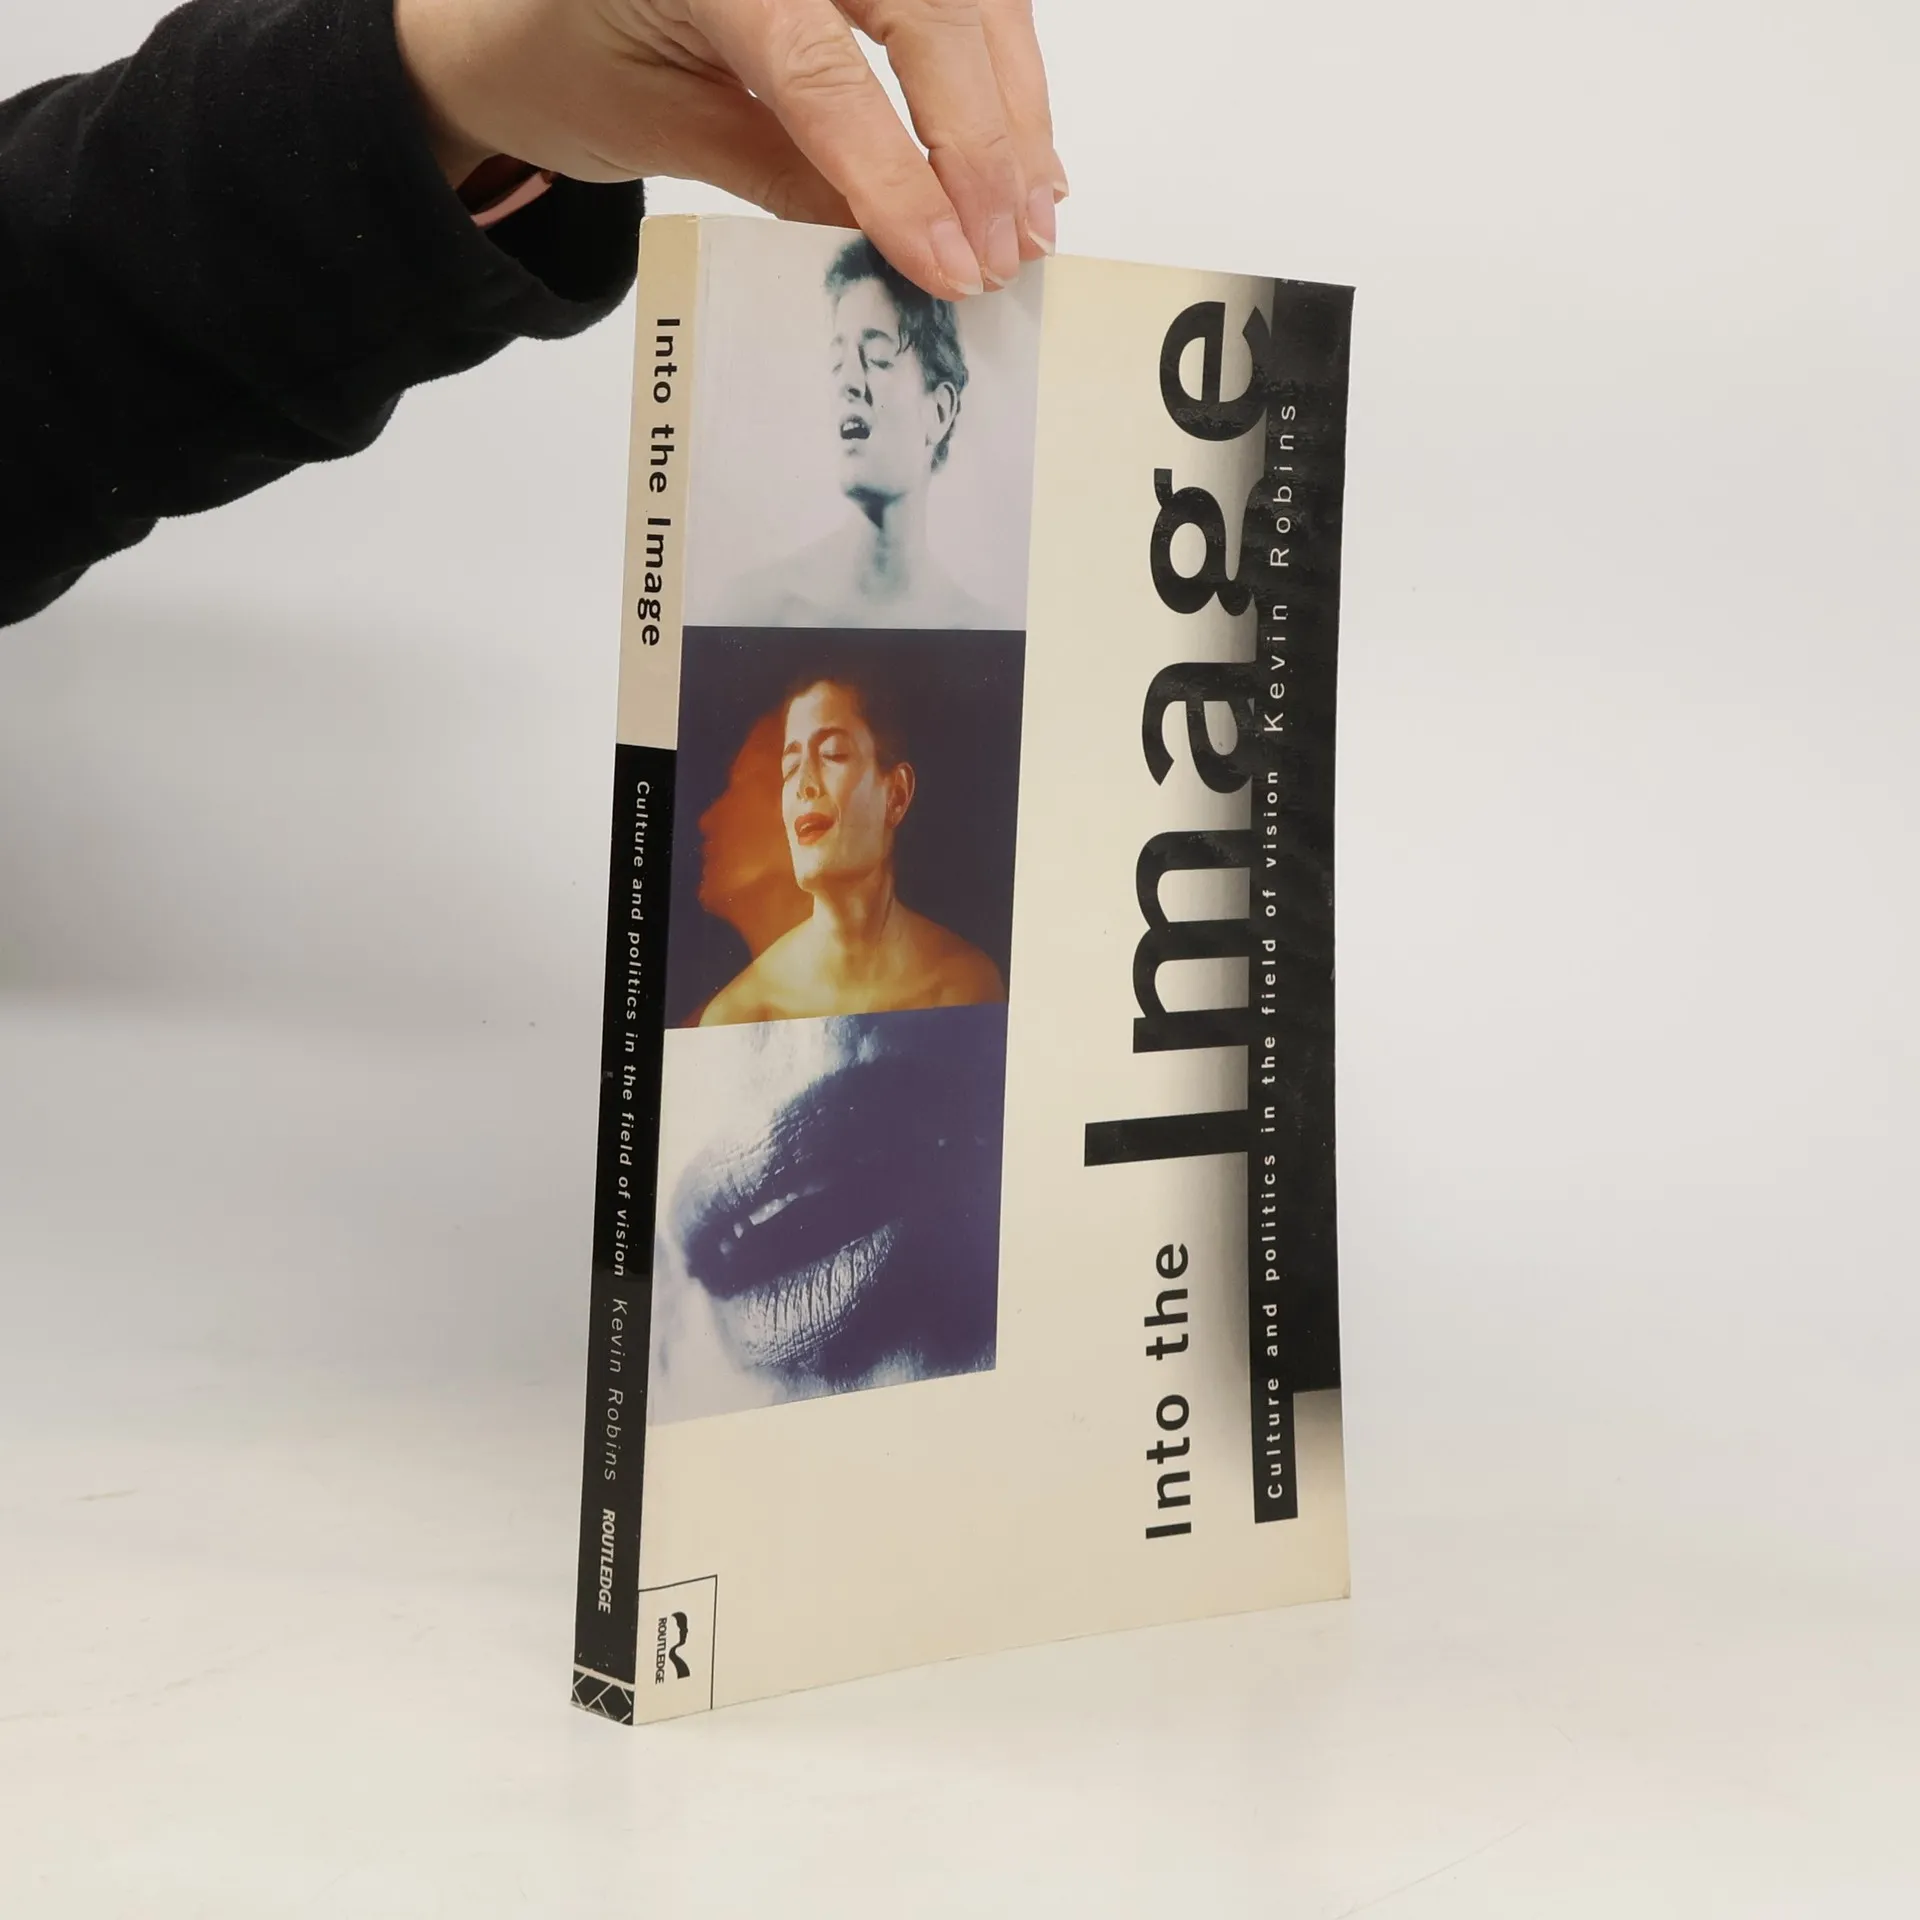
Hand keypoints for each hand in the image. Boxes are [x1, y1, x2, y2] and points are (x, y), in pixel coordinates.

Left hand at [394, 0, 1064, 298]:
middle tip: (1006, 255)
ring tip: (1033, 220)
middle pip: (925, 12)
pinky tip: (1024, 154)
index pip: (821, 69)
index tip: (949, 264)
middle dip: (980, 144)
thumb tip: (896, 247)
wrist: (525, 7)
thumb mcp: (661, 128)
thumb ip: (780, 174)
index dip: (898, 176)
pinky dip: (1005, 70)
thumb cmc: (570, 57)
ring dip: (1014, 110)